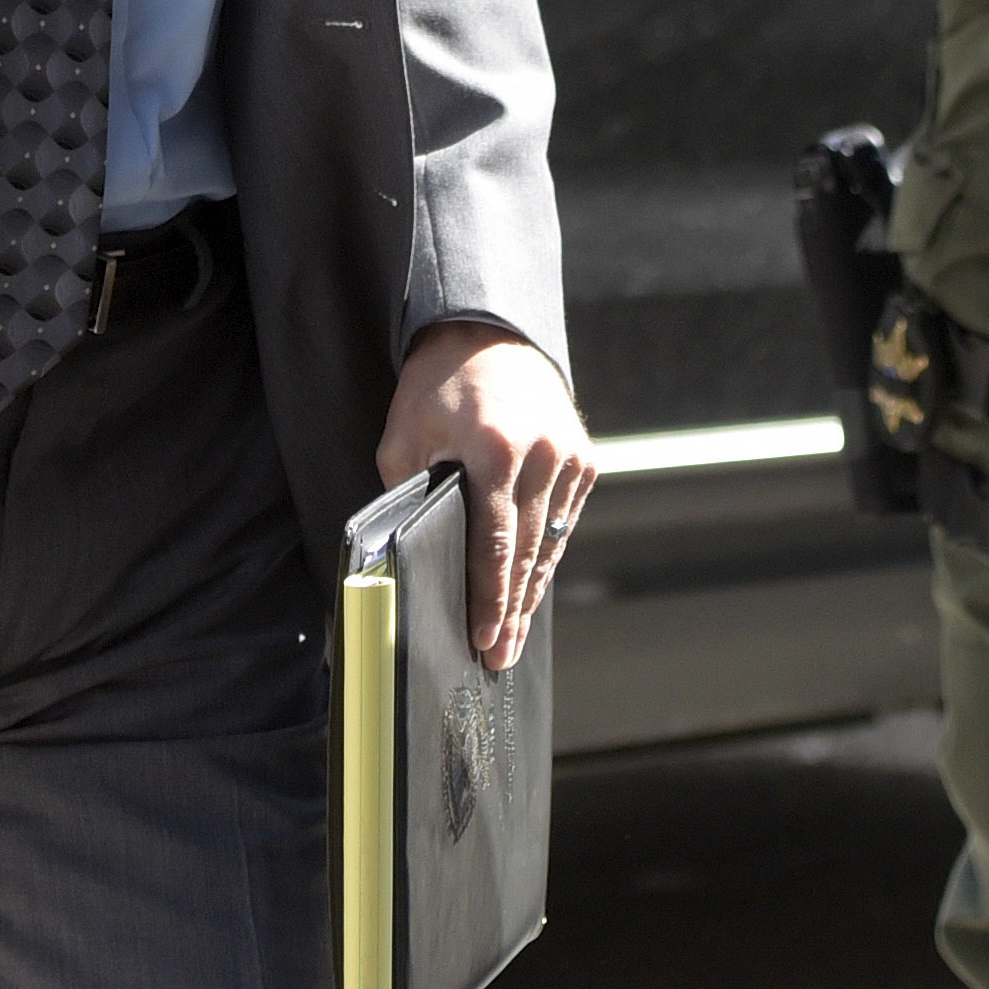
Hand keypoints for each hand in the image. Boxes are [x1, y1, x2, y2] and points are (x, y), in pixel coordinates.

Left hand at [377, 320, 596, 674]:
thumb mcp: (405, 435)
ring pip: (551, 543)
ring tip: (514, 637)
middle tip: (499, 656)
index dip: (489, 598)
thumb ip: (407, 494)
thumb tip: (408, 554)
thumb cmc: (439, 386)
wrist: (490, 332)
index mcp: (497, 448)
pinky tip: (529, 589)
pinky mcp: (584, 459)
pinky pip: (563, 521)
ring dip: (531, 592)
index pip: (495, 543)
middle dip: (511, 610)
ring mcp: (570, 457)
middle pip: (528, 553)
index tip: (482, 638)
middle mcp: (544, 454)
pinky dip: (545, 556)